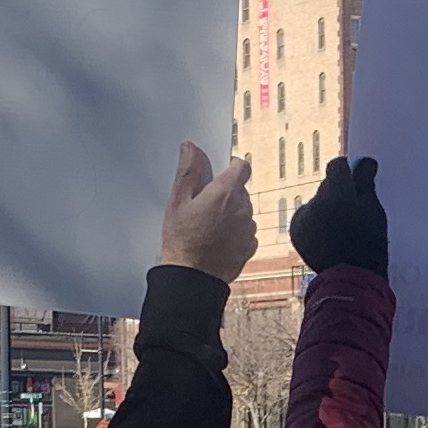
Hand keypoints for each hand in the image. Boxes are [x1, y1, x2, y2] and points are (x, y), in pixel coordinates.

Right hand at [159, 143, 257, 279]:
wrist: (192, 279)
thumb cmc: (182, 242)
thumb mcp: (177, 201)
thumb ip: (188, 171)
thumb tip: (191, 148)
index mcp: (225, 193)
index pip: (241, 166)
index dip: (231, 165)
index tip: (219, 171)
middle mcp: (242, 209)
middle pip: (240, 190)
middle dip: (226, 192)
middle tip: (203, 204)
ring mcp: (248, 229)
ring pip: (244, 211)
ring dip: (231, 212)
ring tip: (208, 225)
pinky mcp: (250, 247)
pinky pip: (246, 231)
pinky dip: (235, 231)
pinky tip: (217, 239)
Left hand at [290, 153, 387, 278]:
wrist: (350, 279)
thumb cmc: (369, 245)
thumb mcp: (374, 211)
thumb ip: (365, 182)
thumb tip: (364, 161)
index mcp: (336, 193)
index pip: (337, 166)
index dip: (349, 171)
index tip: (358, 179)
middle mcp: (314, 201)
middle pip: (326, 185)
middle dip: (338, 192)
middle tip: (353, 210)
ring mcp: (302, 217)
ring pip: (316, 202)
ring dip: (327, 208)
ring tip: (342, 228)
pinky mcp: (295, 231)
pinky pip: (306, 217)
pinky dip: (316, 222)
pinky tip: (329, 236)